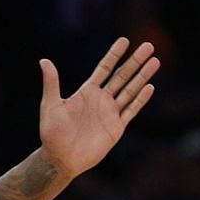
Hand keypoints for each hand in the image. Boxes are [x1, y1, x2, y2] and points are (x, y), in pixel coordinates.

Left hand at [38, 38, 159, 177]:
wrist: (60, 159)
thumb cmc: (52, 133)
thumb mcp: (50, 105)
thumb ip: (51, 83)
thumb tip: (44, 60)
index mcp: (87, 92)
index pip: (104, 68)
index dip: (114, 54)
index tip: (125, 40)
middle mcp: (101, 100)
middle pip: (122, 76)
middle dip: (135, 61)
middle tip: (149, 45)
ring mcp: (110, 113)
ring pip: (130, 90)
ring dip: (142, 76)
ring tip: (155, 61)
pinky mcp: (116, 127)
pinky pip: (131, 111)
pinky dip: (140, 100)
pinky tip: (150, 87)